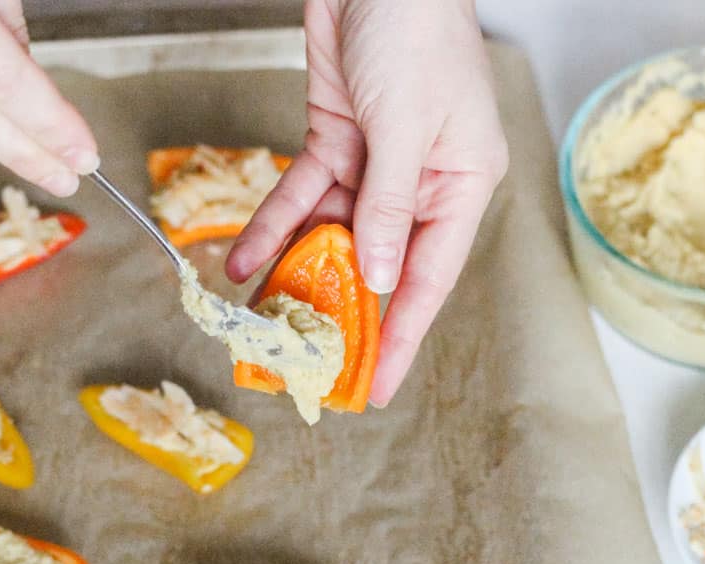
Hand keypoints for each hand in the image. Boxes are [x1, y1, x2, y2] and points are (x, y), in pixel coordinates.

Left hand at [226, 0, 507, 405]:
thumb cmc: (416, 29)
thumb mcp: (408, 125)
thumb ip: (391, 206)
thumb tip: (378, 278)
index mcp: (462, 184)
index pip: (429, 278)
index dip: (403, 337)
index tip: (378, 387)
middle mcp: (422, 182)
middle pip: (378, 266)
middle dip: (342, 314)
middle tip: (307, 365)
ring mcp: (377, 164)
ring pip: (333, 237)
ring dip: (295, 274)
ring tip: (260, 320)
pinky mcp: (335, 141)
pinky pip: (301, 196)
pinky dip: (272, 226)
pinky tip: (242, 260)